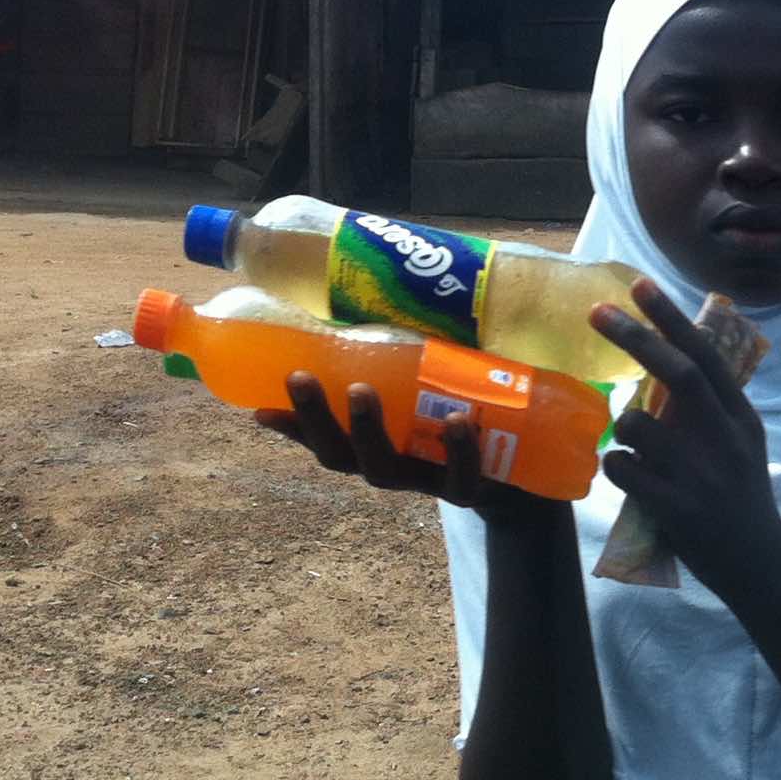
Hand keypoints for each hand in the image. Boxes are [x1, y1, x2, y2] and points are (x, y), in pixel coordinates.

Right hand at [256, 376, 553, 523]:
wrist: (521, 477)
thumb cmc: (462, 418)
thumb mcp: (429, 385)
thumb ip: (403, 353)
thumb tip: (376, 290)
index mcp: (372, 442)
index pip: (320, 437)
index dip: (290, 425)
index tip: (259, 406)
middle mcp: (390, 464)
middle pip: (339, 454)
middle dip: (315, 417)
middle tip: (301, 378)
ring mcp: (425, 480)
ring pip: (384, 468)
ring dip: (367, 430)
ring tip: (362, 391)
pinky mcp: (469, 488)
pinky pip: (459, 478)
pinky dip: (457, 450)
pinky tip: (456, 422)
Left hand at [590, 278, 780, 592]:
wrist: (759, 564)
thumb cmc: (743, 497)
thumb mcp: (743, 443)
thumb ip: (714, 408)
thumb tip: (673, 361)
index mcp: (741, 418)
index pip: (707, 355)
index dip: (672, 318)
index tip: (640, 285)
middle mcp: (726, 439)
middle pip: (679, 374)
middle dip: (635, 337)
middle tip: (597, 311)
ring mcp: (701, 474)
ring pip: (639, 424)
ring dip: (622, 424)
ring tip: (635, 444)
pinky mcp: (677, 508)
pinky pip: (624, 469)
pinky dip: (616, 465)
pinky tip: (629, 475)